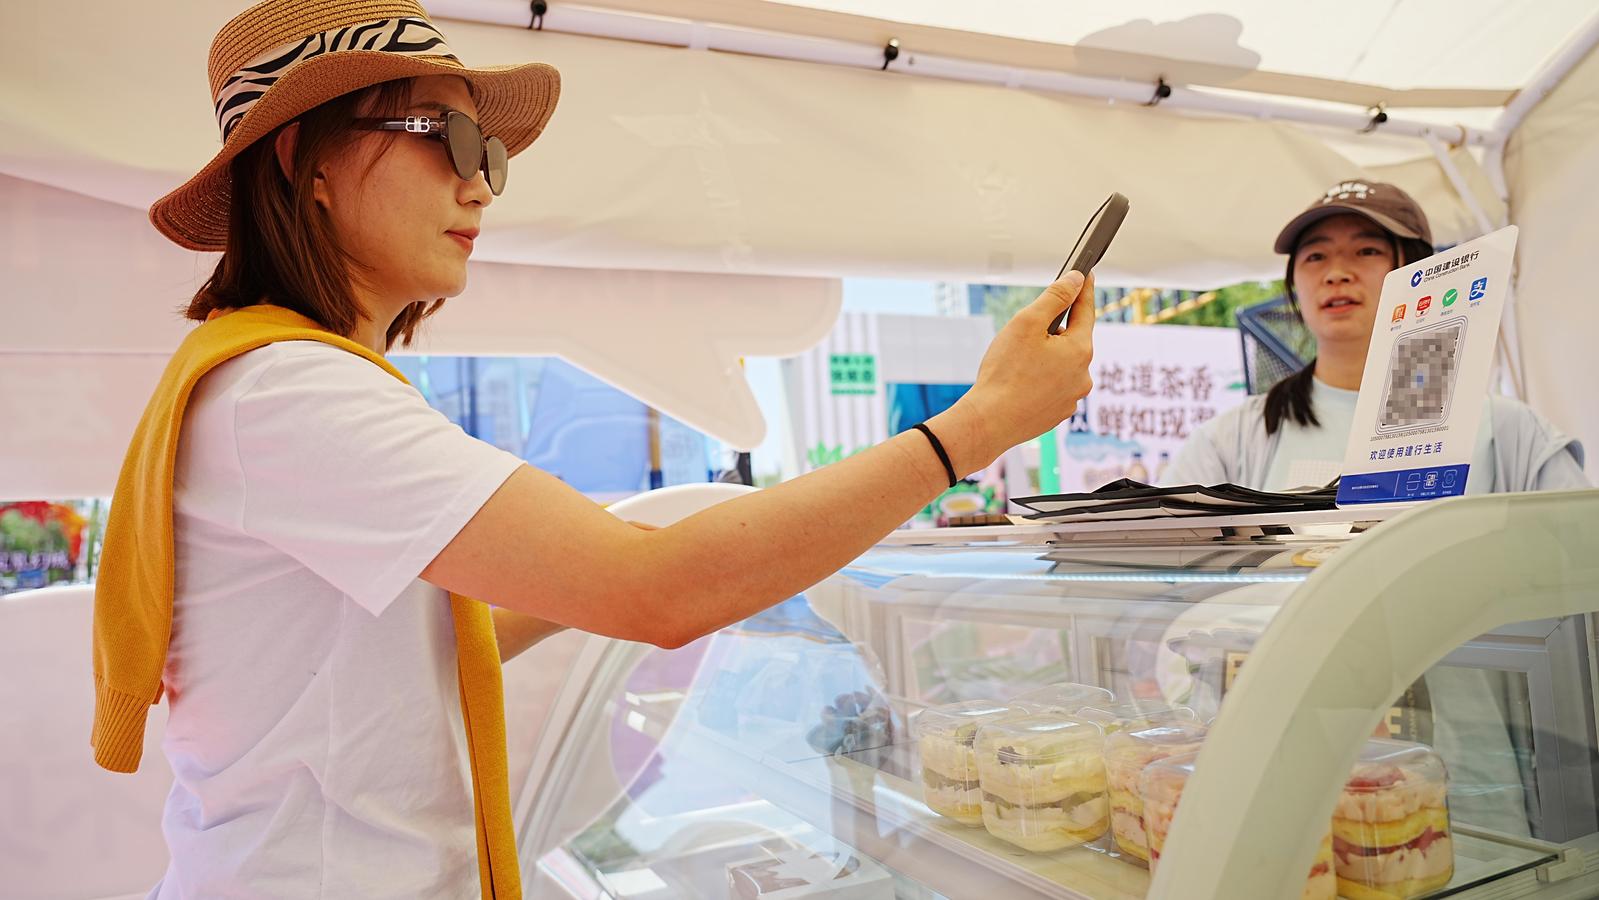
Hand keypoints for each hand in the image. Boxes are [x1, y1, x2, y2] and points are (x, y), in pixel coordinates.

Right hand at [937, 272, 1095, 468]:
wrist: (989, 422)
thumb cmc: (1004, 373)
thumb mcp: (1027, 323)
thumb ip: (1054, 297)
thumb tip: (1075, 280)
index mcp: (1079, 350)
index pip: (1086, 311)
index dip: (1083, 290)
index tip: (1084, 274)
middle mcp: (1083, 375)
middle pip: (1071, 340)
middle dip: (1052, 333)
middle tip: (1023, 337)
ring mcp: (1072, 398)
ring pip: (1061, 366)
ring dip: (1045, 359)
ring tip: (1017, 366)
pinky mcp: (1058, 414)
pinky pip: (1053, 388)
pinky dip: (1040, 382)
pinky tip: (1019, 385)